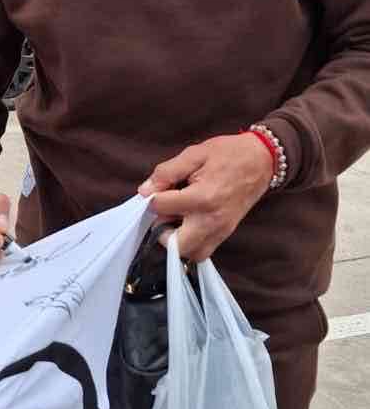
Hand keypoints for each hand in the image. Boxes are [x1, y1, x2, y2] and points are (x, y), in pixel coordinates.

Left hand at [139, 134, 273, 261]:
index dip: (152, 198)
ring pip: (191, 254)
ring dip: (177, 240)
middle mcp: (212, 220)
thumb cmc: (228, 154)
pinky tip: (190, 221)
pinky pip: (203, 250)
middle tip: (164, 213)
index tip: (157, 190)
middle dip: (162, 232)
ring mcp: (221, 230)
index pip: (161, 208)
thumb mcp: (194, 154)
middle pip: (176, 245)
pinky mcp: (226, 233)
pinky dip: (191, 242)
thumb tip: (146, 191)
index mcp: (202, 197)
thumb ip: (167, 172)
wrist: (262, 160)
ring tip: (177, 218)